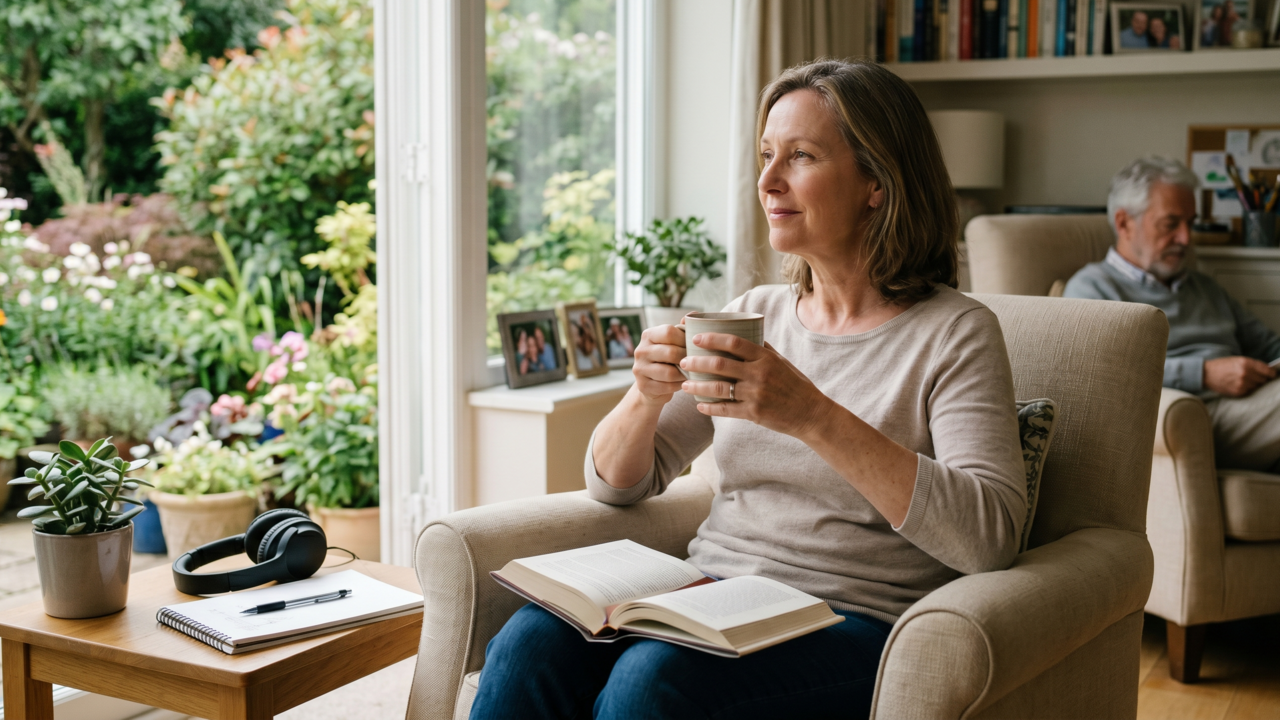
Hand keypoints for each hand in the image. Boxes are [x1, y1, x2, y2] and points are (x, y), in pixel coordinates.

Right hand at [631, 324, 688, 405]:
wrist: (653, 384)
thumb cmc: (668, 359)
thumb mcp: (673, 342)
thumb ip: (682, 329)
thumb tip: (692, 314)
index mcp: (648, 335)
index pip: (668, 332)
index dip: (685, 339)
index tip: (694, 346)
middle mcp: (640, 350)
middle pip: (670, 352)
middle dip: (687, 358)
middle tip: (696, 362)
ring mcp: (639, 369)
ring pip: (670, 372)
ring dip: (684, 374)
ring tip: (690, 373)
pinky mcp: (643, 386)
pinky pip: (667, 387)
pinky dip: (679, 385)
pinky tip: (682, 383)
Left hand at [679, 333, 831, 438]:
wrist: (810, 413)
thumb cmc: (795, 384)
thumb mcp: (781, 362)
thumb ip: (762, 349)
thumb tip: (744, 333)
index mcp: (765, 358)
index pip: (734, 342)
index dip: (712, 339)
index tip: (696, 338)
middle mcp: (759, 374)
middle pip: (720, 364)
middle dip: (697, 362)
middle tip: (683, 361)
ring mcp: (756, 394)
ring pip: (719, 388)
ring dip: (698, 386)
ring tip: (684, 385)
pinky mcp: (754, 413)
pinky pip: (726, 410)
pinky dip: (710, 408)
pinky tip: (699, 405)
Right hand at [1204, 356, 1274, 397]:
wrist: (1206, 373)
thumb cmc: (1222, 365)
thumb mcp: (1238, 359)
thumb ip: (1253, 364)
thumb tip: (1267, 371)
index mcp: (1247, 363)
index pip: (1268, 371)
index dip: (1271, 373)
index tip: (1272, 375)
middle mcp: (1246, 374)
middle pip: (1263, 380)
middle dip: (1261, 378)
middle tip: (1253, 377)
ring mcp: (1242, 384)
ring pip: (1257, 386)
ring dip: (1253, 384)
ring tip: (1243, 380)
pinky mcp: (1238, 392)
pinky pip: (1249, 391)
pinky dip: (1246, 389)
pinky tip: (1238, 385)